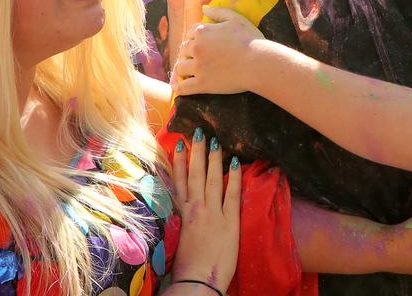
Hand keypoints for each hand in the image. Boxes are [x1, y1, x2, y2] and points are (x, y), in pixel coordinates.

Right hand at [169, 127, 240, 293]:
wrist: (196, 283)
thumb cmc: (185, 267)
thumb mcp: (175, 239)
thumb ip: (178, 222)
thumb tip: (179, 210)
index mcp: (180, 215)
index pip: (178, 183)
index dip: (179, 163)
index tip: (178, 145)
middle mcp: (195, 210)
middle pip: (195, 176)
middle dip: (197, 153)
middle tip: (198, 131)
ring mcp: (212, 214)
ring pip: (212, 180)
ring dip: (213, 159)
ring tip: (215, 140)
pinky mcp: (229, 222)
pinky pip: (232, 194)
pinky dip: (234, 178)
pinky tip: (236, 163)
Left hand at [175, 6, 272, 94]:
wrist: (258, 63)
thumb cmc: (250, 40)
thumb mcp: (236, 20)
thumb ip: (219, 12)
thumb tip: (204, 8)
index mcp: (203, 31)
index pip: (191, 33)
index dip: (196, 38)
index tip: (202, 44)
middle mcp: (197, 48)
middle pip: (183, 50)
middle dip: (188, 53)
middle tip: (196, 58)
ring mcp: (198, 67)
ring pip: (180, 68)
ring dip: (183, 69)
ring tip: (188, 72)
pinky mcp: (202, 84)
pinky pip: (182, 87)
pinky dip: (178, 87)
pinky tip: (178, 87)